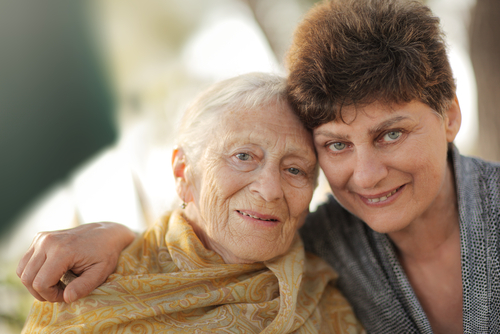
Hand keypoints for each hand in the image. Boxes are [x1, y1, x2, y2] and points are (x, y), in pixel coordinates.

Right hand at [17, 222, 135, 302]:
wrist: (106, 233)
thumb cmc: (105, 254)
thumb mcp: (100, 273)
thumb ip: (84, 287)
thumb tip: (66, 298)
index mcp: (63, 250)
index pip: (41, 283)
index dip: (51, 296)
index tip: (66, 295)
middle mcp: (47, 242)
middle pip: (27, 279)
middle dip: (42, 292)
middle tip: (62, 292)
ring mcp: (41, 238)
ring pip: (22, 271)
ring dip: (36, 283)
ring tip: (58, 283)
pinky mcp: (39, 238)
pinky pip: (25, 262)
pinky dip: (34, 273)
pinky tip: (53, 273)